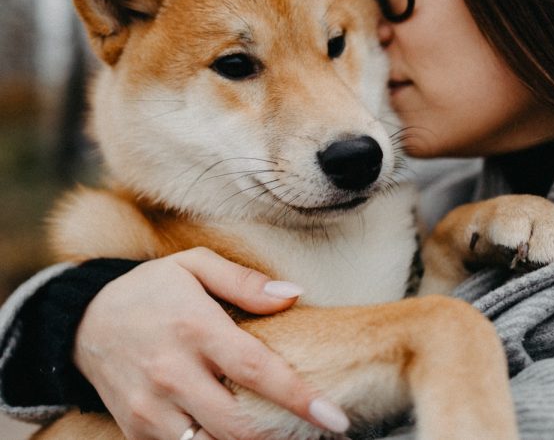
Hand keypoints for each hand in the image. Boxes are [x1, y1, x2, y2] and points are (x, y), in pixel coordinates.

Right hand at [73, 247, 348, 439]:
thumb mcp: (194, 266)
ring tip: (282, 437)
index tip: (335, 417)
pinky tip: (237, 436)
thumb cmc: (152, 289)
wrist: (84, 322)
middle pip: (236, 424)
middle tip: (315, 434)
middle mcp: (171, 372)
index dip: (298, 397)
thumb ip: (245, 282)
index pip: (255, 370)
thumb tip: (295, 293)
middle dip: (282, 437)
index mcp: (194, 328)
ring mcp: (150, 407)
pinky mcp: (136, 429)